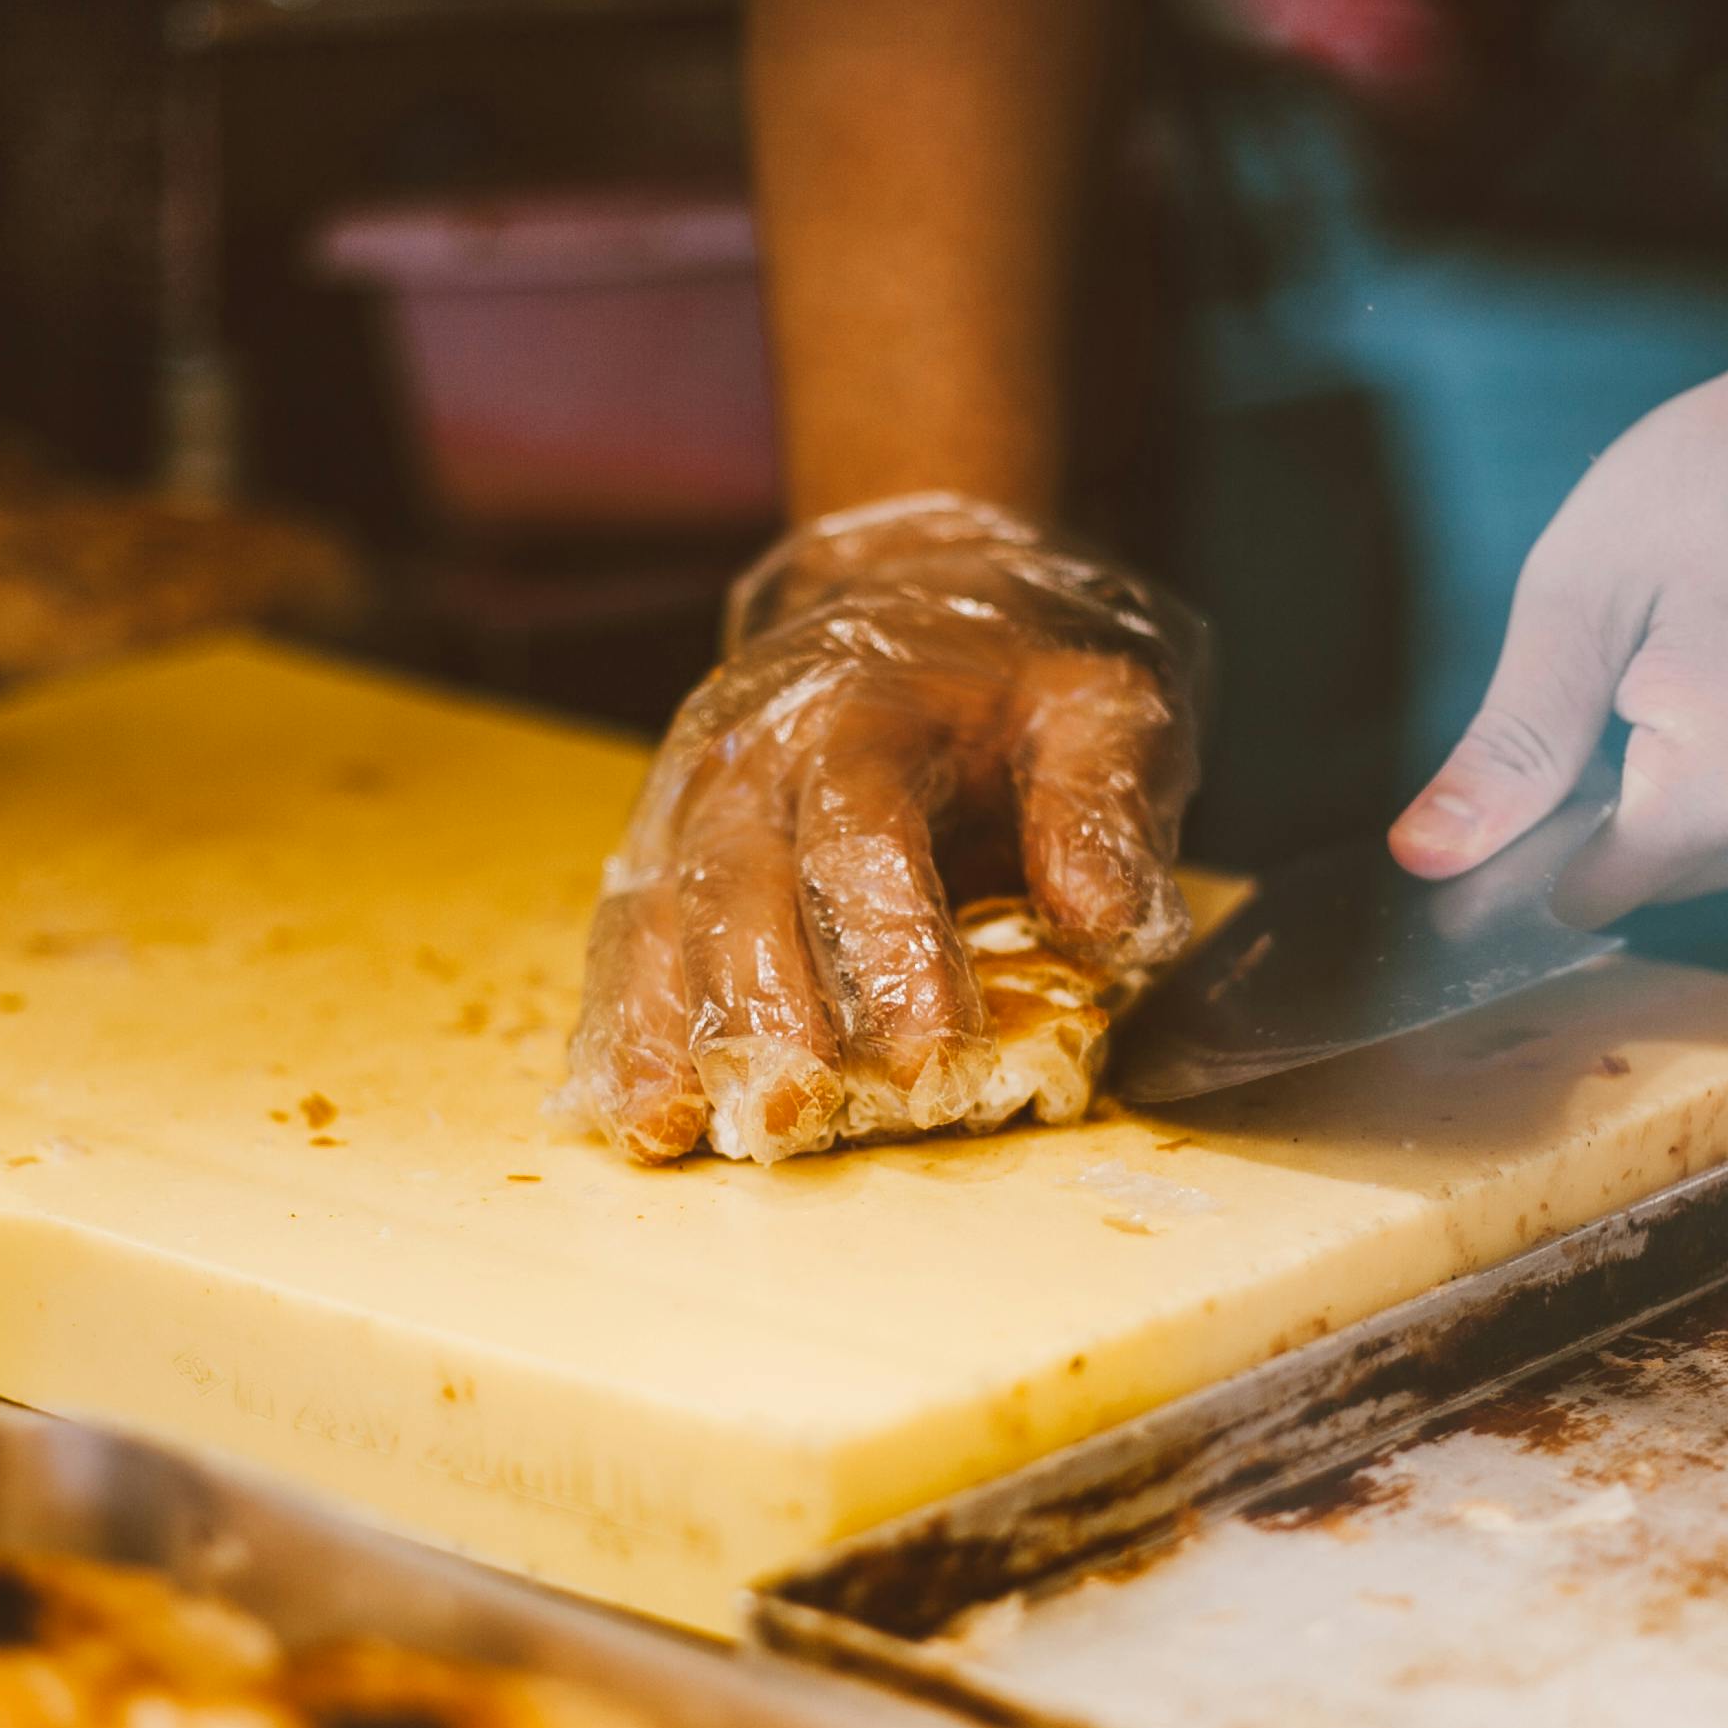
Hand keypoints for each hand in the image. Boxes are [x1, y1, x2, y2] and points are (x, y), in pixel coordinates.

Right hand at [557, 495, 1200, 1164]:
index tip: (933, 1054)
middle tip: (794, 1112)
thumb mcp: (1100, 706)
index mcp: (859, 714)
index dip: (894, 950)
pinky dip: (620, 1037)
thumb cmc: (1017, 678)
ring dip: (661, 1034)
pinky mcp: (657, 862)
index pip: (864, 838)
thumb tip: (1108, 919)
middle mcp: (748, 760)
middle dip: (757, 1008)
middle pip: (734, 887)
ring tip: (678, 1131)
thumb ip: (1103, 806)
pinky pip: (622, 949)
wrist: (916, 596)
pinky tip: (636, 1120)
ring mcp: (687, 810)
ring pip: (653, 921)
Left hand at [1389, 339, 1727, 923]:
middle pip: (1638, 876)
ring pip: (1698, 853)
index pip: (1571, 895)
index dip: (1520, 839)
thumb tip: (1428, 856)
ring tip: (1701, 646)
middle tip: (1630, 654)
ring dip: (1668, 779)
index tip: (1522, 751)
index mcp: (1723, 793)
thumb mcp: (1589, 586)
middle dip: (1603, 796)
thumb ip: (1511, 743)